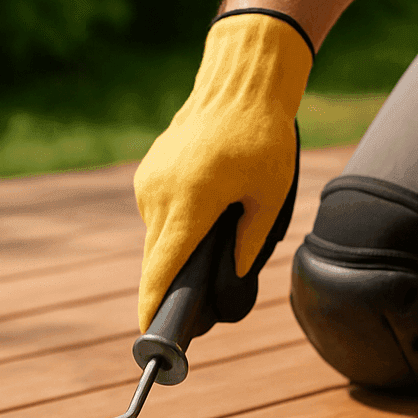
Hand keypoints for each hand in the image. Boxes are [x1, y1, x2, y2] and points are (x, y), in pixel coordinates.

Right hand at [133, 11, 310, 330]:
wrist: (239, 84)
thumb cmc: (262, 138)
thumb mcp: (269, 195)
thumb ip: (250, 240)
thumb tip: (234, 274)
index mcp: (189, 203)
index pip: (162, 267)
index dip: (154, 303)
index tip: (148, 333)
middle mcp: (159, 194)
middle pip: (156, 259)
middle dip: (167, 286)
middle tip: (190, 310)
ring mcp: (149, 181)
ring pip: (157, 236)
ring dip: (176, 250)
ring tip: (212, 247)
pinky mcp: (149, 172)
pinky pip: (159, 213)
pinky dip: (176, 225)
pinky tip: (204, 216)